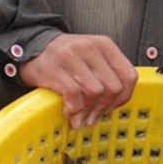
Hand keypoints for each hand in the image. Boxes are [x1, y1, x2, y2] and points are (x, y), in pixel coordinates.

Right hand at [18, 34, 137, 127]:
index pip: (129, 75)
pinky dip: (73, 109)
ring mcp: (71, 56)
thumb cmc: (66, 56)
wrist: (33, 46)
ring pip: (95, 92)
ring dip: (88, 111)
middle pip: (113, 87)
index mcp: (104, 45)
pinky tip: (69, 111)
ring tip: (81, 118)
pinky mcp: (54, 68)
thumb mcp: (92, 56)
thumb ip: (108, 73)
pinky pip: (73, 95)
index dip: (124, 97)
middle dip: (104, 107)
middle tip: (94, 116)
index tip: (113, 106)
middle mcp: (90, 48)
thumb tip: (117, 102)